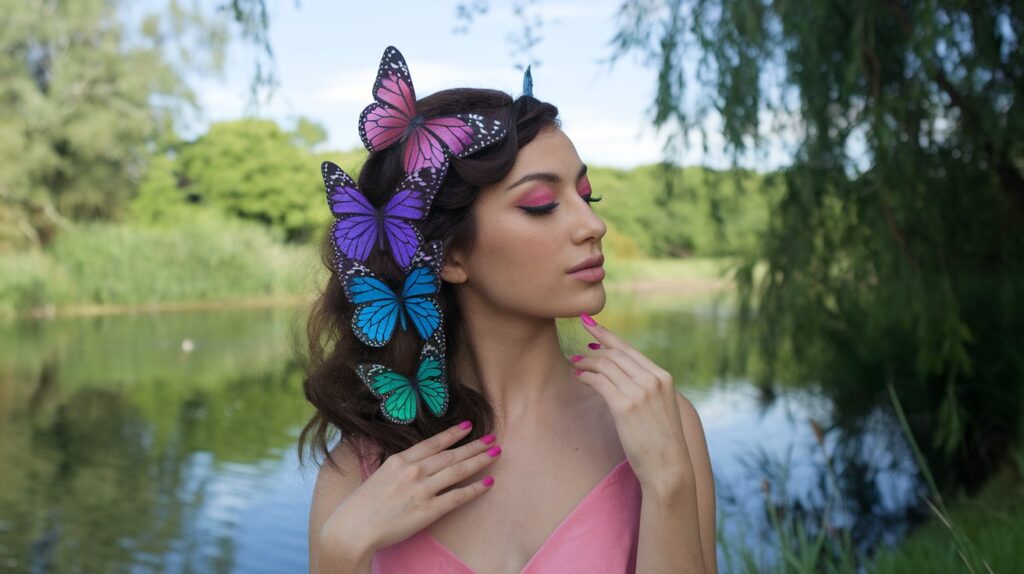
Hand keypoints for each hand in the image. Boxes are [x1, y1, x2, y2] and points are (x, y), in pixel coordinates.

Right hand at [318, 421, 500, 552]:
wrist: (353, 529)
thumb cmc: (360, 506)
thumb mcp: (378, 475)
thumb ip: (398, 466)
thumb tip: (412, 460)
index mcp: (399, 460)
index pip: (433, 442)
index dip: (453, 433)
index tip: (469, 426)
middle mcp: (413, 471)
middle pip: (451, 454)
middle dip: (474, 445)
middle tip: (492, 438)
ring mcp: (422, 490)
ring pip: (458, 471)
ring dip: (479, 460)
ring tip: (495, 453)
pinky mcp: (428, 511)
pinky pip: (458, 496)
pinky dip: (475, 488)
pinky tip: (488, 482)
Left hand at [570, 313, 692, 493]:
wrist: (668, 467)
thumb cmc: (661, 441)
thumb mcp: (661, 407)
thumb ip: (647, 388)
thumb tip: (622, 375)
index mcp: (663, 377)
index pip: (630, 349)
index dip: (608, 335)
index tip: (591, 324)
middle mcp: (653, 380)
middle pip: (616, 353)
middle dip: (593, 346)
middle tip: (577, 346)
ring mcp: (639, 392)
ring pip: (605, 365)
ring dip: (586, 362)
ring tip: (576, 364)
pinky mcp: (624, 406)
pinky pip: (599, 381)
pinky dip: (586, 376)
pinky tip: (579, 378)